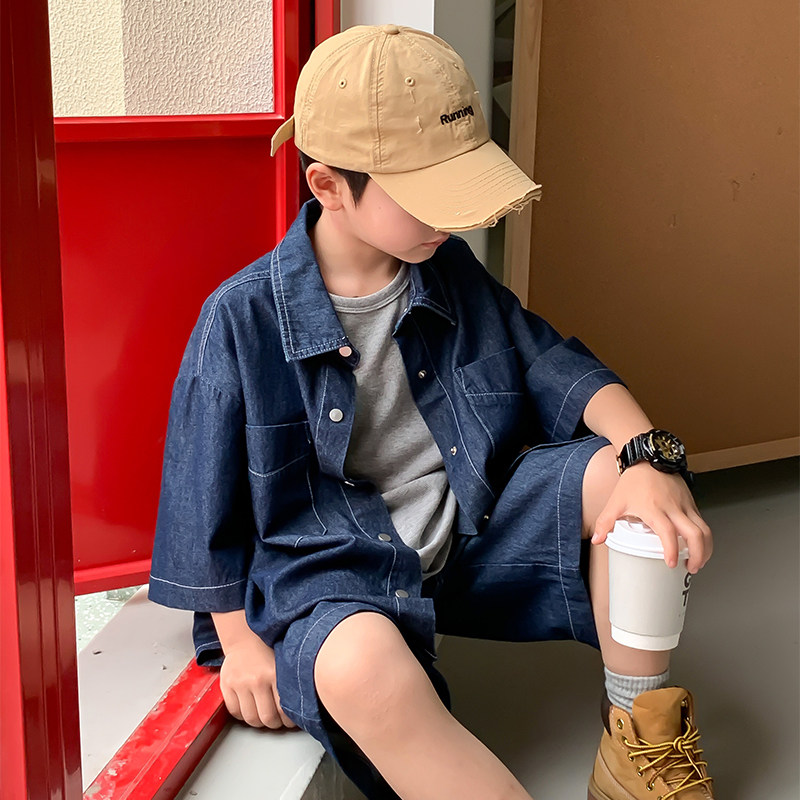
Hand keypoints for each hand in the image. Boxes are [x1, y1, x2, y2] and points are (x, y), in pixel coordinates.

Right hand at [219, 637, 296, 728]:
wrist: (245, 637)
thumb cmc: (267, 649)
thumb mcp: (283, 662)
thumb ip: (287, 682)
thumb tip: (298, 706)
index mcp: (274, 674)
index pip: (283, 709)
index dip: (288, 720)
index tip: (290, 720)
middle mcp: (257, 680)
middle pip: (266, 718)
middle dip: (274, 724)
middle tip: (277, 721)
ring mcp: (240, 683)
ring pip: (250, 718)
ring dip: (258, 722)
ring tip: (263, 716)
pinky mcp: (226, 685)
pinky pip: (234, 711)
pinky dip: (242, 715)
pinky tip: (249, 709)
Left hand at [590, 463, 712, 573]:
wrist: (648, 458)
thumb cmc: (634, 480)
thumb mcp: (616, 502)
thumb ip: (605, 522)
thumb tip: (598, 540)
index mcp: (654, 509)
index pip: (668, 532)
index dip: (672, 550)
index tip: (671, 564)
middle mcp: (674, 508)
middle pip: (695, 534)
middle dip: (698, 555)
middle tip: (691, 568)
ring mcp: (685, 505)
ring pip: (704, 529)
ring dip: (705, 548)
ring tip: (698, 561)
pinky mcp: (691, 503)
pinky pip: (703, 522)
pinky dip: (704, 537)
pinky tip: (697, 545)